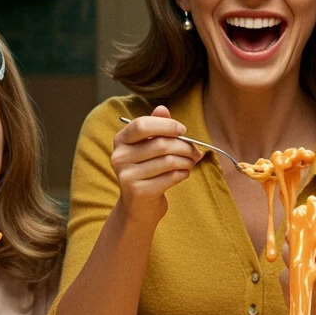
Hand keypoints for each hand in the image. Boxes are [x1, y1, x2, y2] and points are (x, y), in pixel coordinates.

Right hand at [111, 106, 200, 221]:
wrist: (139, 206)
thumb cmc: (148, 170)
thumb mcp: (149, 146)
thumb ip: (156, 127)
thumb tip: (163, 108)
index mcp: (121, 140)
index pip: (142, 125)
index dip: (166, 125)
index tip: (183, 130)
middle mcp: (119, 157)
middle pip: (161, 144)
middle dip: (184, 146)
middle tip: (195, 151)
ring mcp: (127, 175)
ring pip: (168, 161)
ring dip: (187, 161)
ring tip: (190, 162)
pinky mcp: (139, 192)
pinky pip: (170, 177)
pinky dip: (183, 173)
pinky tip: (183, 173)